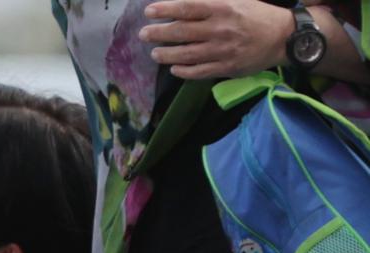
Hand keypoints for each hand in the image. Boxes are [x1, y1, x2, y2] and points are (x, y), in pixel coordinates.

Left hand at [139, 0, 292, 78]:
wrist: (283, 36)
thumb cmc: (256, 15)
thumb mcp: (237, 0)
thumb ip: (210, 3)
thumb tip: (184, 4)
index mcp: (223, 8)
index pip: (187, 8)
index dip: (165, 10)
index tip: (148, 12)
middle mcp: (221, 29)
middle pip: (182, 32)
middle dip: (158, 33)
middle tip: (144, 34)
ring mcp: (222, 51)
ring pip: (187, 54)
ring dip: (166, 55)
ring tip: (155, 54)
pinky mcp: (226, 68)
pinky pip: (199, 72)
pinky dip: (183, 71)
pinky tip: (174, 69)